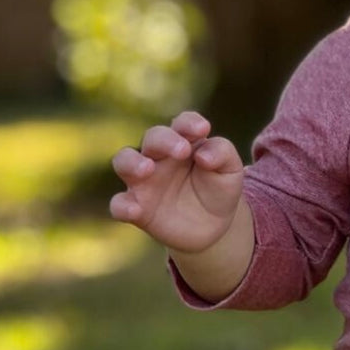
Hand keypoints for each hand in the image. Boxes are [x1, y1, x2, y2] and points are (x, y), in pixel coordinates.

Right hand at [110, 112, 243, 253]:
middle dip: (164, 140)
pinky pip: (119, 204)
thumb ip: (222, 153)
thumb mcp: (230, 171)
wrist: (214, 226)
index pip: (182, 123)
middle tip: (182, 150)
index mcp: (185, 142)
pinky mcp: (138, 208)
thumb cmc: (219, 189)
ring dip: (132, 162)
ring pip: (124, 160)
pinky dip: (122, 205)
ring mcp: (145, 181)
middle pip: (152, 137)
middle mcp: (160, 156)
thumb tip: (203, 154)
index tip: (203, 129)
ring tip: (147, 169)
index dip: (189, 122)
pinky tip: (134, 210)